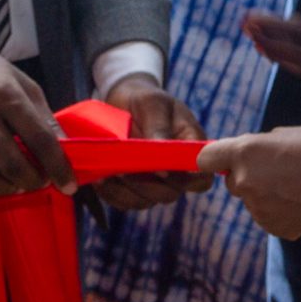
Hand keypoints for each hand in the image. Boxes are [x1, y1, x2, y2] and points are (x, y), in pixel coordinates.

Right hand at [0, 31, 76, 196]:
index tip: (69, 185)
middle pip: (11, 164)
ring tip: (14, 184)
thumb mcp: (19, 81)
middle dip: (31, 181)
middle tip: (38, 182)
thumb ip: (42, 114)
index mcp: (5, 93)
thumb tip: (64, 148)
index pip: (39, 138)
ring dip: (5, 189)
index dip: (57, 166)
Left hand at [93, 73, 209, 210]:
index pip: (200, 179)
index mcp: (192, 152)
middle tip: (124, 170)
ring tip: (106, 173)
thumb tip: (164, 158)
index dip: (185, 181)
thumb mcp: (155, 104)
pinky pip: (124, 201)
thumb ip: (160, 128)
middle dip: (146, 185)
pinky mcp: (132, 188)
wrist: (124, 102)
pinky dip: (111, 193)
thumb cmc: (146, 100)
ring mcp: (154, 183)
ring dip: (125, 191)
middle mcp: (176, 173)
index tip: (162, 170)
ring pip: (145, 201)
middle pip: (169, 194)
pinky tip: (100, 179)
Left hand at [198, 126, 300, 240]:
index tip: (224, 160)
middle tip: (278, 171)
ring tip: (297, 187)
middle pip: (232, 183)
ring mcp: (258, 209)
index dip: (215, 158)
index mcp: (243, 153)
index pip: (206, 159)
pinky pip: (269, 218)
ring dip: (265, 195)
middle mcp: (244, 183)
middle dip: (248, 177)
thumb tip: (246, 157)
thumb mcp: (281, 136)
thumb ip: (256, 148)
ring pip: (252, 202)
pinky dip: (279, 211)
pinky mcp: (275, 228)